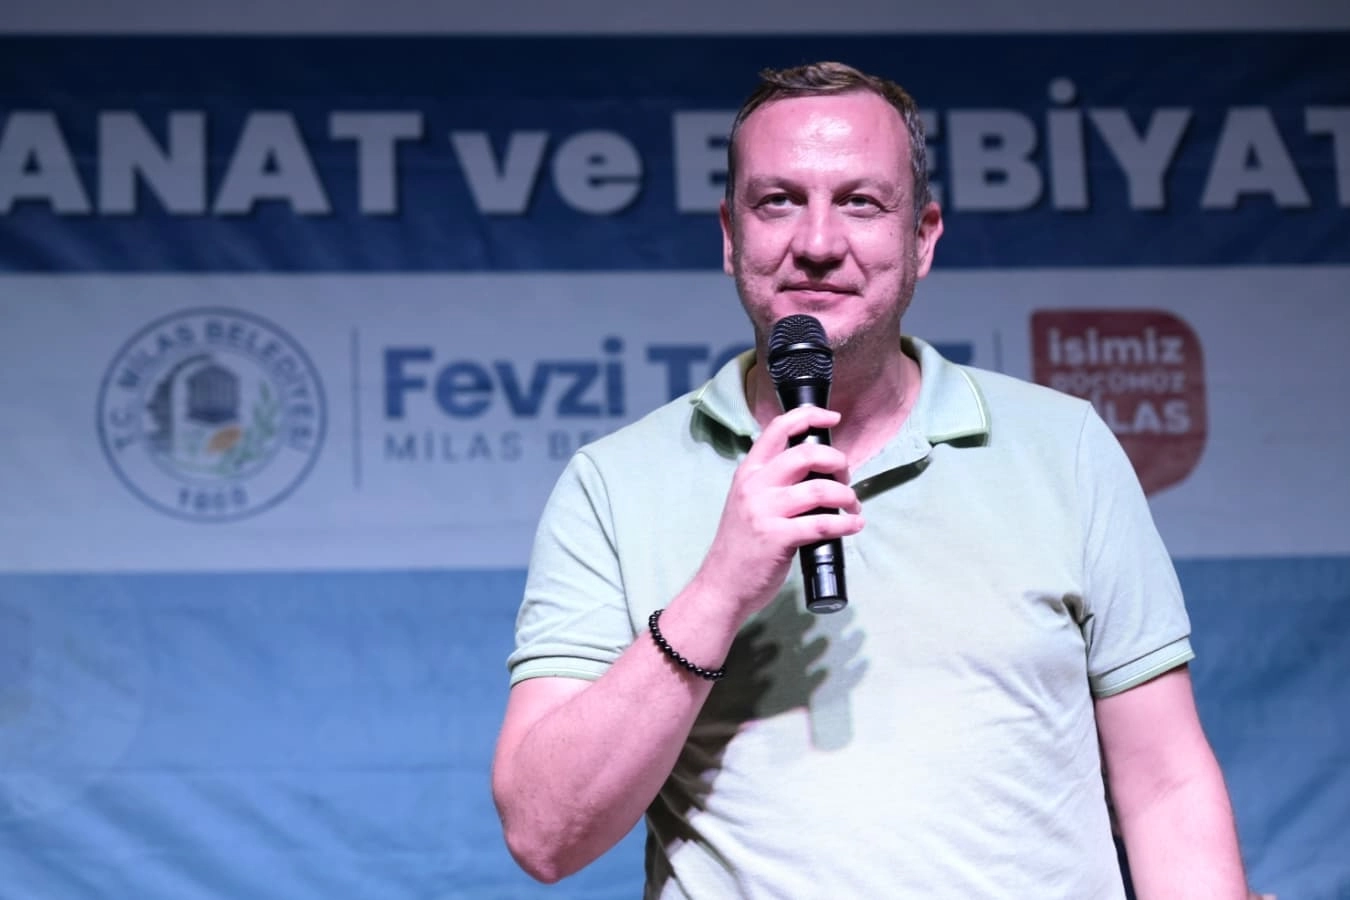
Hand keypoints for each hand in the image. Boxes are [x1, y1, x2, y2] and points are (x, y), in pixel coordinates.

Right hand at [691, 405, 862, 623]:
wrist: (722, 584)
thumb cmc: (741, 545)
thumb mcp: (748, 501)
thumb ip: (773, 482)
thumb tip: (816, 471)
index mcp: (749, 471)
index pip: (778, 429)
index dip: (810, 417)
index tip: (833, 419)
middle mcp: (755, 485)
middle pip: (807, 454)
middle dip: (838, 462)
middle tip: (846, 479)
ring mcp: (765, 511)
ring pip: (820, 489)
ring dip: (847, 496)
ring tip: (852, 506)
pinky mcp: (777, 537)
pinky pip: (822, 523)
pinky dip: (845, 523)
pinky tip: (853, 525)